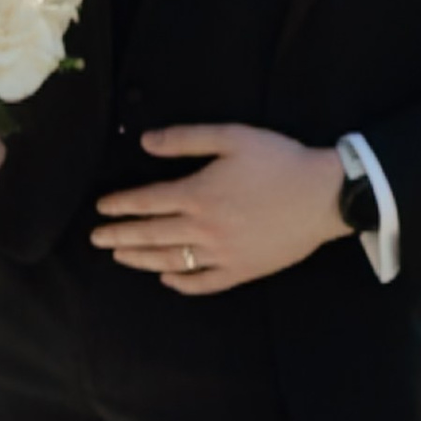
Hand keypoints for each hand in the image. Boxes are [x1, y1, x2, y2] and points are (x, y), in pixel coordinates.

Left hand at [92, 125, 344, 293]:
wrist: (324, 196)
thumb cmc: (279, 160)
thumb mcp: (232, 137)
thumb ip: (185, 138)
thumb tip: (145, 142)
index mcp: (198, 194)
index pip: (147, 202)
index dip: (120, 206)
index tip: (101, 209)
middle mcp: (203, 229)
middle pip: (151, 235)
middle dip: (119, 237)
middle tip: (96, 240)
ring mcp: (222, 254)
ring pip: (171, 260)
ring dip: (141, 260)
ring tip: (120, 258)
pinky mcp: (242, 270)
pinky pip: (204, 282)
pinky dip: (182, 283)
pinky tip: (167, 279)